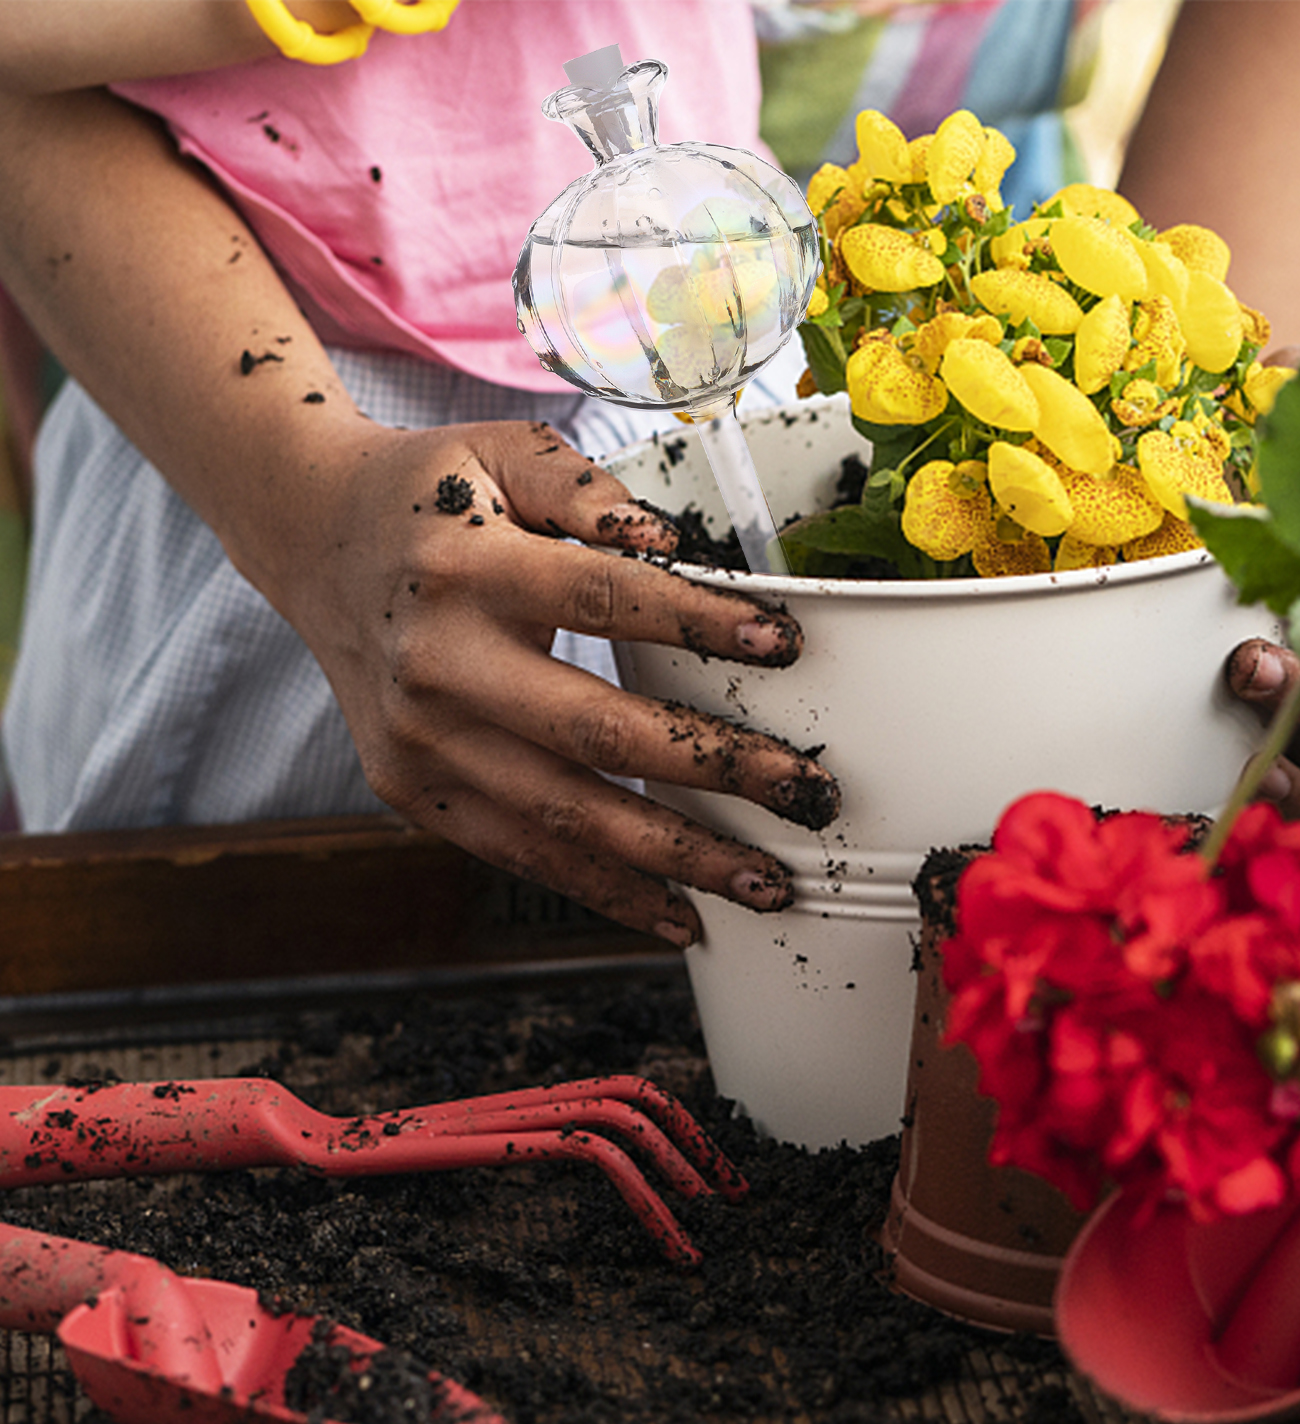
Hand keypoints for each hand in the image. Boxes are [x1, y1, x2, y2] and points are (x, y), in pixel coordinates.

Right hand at [269, 414, 838, 947]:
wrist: (314, 544)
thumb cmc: (427, 498)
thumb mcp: (499, 452)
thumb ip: (585, 489)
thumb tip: (671, 539)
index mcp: (464, 569)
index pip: (603, 599)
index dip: (697, 625)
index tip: (781, 645)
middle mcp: (437, 664)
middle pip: (595, 732)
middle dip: (715, 768)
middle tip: (805, 793)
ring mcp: (420, 741)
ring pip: (564, 816)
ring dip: (674, 859)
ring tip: (763, 883)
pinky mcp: (415, 791)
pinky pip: (521, 852)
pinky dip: (603, 890)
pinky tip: (675, 914)